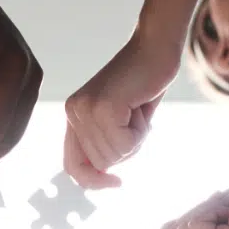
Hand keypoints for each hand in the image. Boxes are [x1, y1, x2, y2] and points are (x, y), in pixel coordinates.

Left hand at [64, 36, 177, 189]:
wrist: (156, 46)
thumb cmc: (145, 83)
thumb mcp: (122, 118)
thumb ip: (108, 142)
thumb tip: (103, 174)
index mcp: (74, 116)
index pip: (72, 165)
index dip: (92, 181)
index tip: (117, 183)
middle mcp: (74, 112)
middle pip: (102, 163)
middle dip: (128, 148)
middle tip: (136, 116)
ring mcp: (86, 109)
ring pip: (115, 155)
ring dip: (137, 137)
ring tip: (138, 108)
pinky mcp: (104, 107)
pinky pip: (125, 144)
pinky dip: (141, 131)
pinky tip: (141, 106)